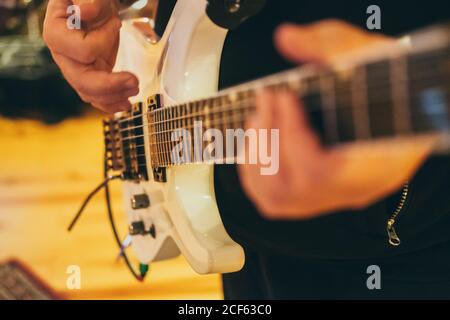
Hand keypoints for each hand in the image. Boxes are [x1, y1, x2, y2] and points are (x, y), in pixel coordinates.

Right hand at [43, 0, 138, 112]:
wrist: (94, 5)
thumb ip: (87, 0)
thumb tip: (84, 11)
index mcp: (56, 32)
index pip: (83, 50)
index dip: (103, 41)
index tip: (117, 23)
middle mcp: (63, 55)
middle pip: (81, 81)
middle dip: (110, 85)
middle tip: (134, 81)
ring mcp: (75, 68)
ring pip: (90, 93)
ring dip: (114, 96)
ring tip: (134, 89)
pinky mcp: (90, 75)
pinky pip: (96, 96)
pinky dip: (110, 103)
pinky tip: (125, 104)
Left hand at [238, 20, 436, 219]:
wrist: (400, 108)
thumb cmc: (392, 89)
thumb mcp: (370, 58)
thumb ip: (330, 45)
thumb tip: (288, 39)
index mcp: (377, 165)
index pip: (319, 169)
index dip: (290, 133)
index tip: (283, 95)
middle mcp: (352, 190)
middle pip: (291, 187)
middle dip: (267, 138)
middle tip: (266, 99)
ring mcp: (331, 196)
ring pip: (276, 198)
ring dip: (255, 154)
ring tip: (260, 116)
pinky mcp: (315, 193)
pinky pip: (273, 198)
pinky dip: (254, 169)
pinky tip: (258, 137)